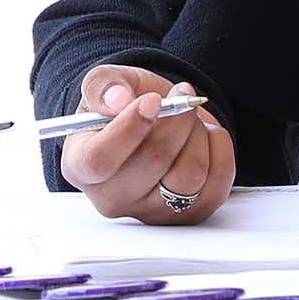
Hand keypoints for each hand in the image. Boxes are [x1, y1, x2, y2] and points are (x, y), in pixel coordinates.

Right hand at [57, 65, 229, 226]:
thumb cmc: (125, 105)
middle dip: (176, 120)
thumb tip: (117, 100)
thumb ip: (103, 85)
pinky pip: (217, 183)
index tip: (153, 100)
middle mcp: (111, 198)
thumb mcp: (108, 83)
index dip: (129, 129)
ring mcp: (150, 212)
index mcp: (80, 165)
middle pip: (153, 163)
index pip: (100, 160)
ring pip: (189, 174)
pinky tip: (205, 137)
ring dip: (197, 134)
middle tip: (181, 96)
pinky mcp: (188, 216)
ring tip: (189, 120)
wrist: (157, 121)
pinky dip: (219, 149)